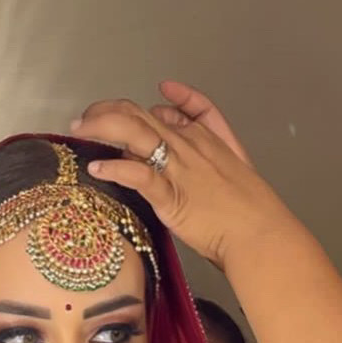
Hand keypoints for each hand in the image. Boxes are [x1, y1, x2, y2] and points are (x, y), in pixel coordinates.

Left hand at [70, 83, 283, 270]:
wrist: (261, 233)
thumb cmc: (252, 211)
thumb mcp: (238, 168)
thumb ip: (215, 146)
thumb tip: (187, 139)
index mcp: (205, 138)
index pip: (164, 111)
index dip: (138, 109)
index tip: (119, 115)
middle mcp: (188, 145)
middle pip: (138, 115)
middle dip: (105, 112)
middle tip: (83, 122)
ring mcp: (177, 168)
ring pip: (132, 132)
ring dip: (100, 127)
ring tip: (79, 132)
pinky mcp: (170, 196)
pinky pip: (137, 173)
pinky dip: (113, 168)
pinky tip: (96, 169)